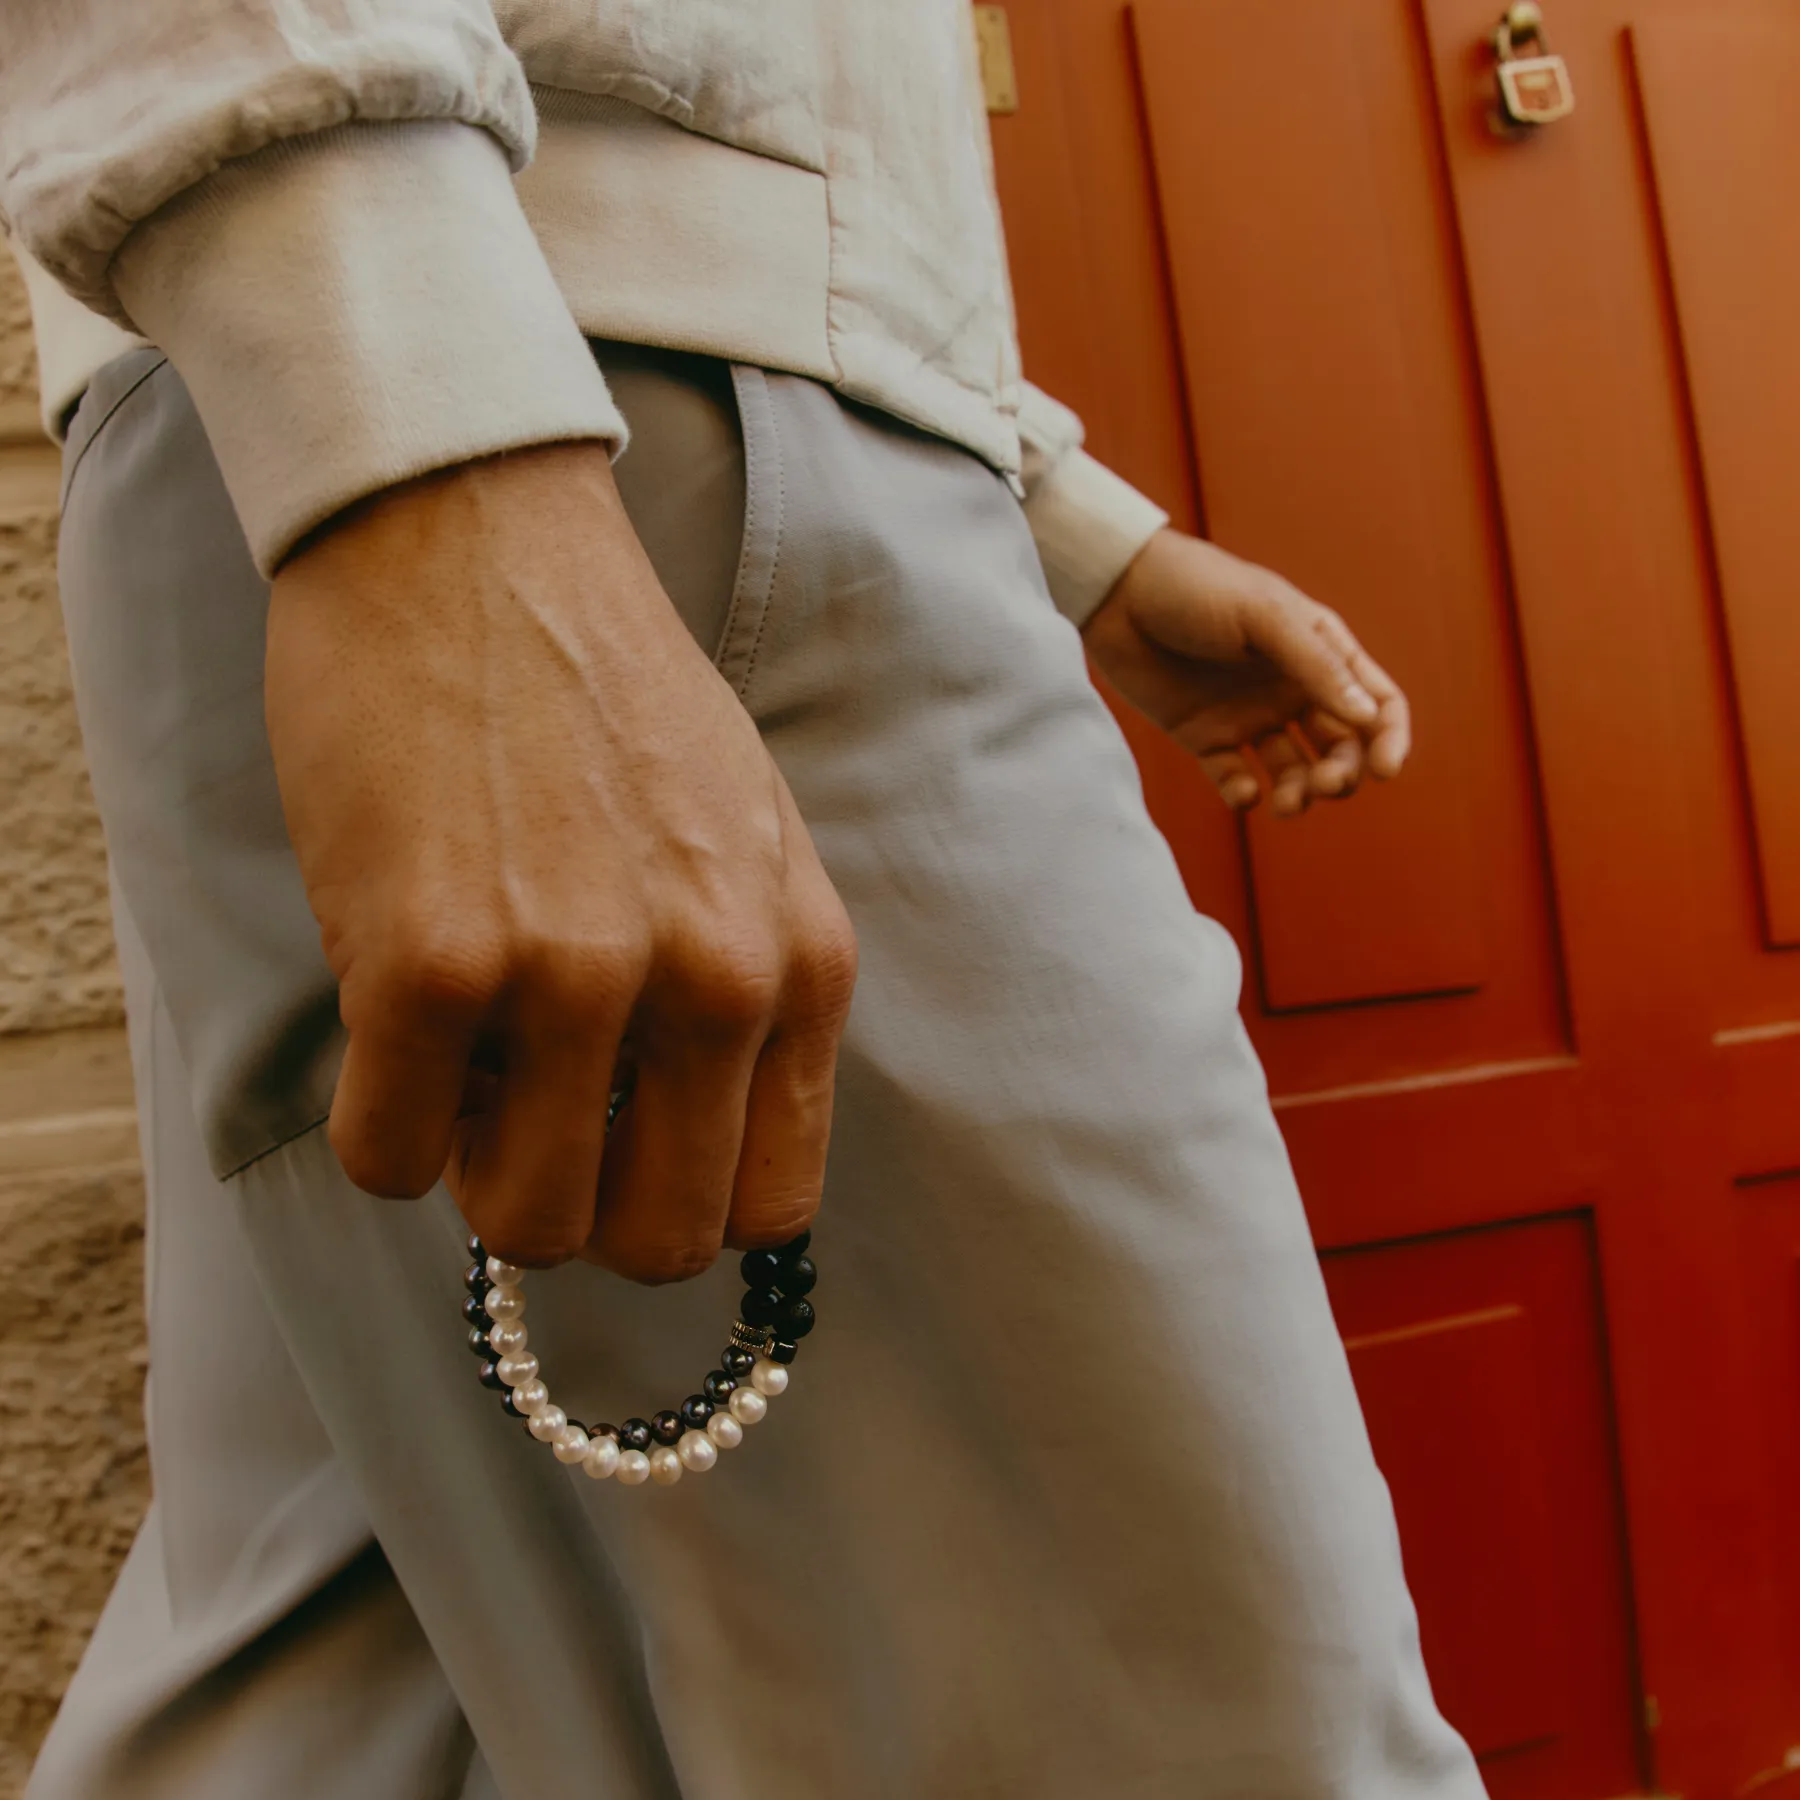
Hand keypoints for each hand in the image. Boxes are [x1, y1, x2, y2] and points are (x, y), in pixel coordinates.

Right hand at [265, 443, 857, 1278]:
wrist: (477, 539)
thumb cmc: (605, 696)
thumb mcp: (745, 843)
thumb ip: (745, 993)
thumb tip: (687, 1146)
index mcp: (800, 962)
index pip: (772, 1206)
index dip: (681, 1199)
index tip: (624, 1150)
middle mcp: (712, 981)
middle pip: (656, 1245)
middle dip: (580, 1209)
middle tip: (525, 1116)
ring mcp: (574, 977)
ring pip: (526, 1228)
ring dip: (476, 1172)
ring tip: (462, 1059)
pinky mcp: (430, 962)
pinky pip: (390, 1161)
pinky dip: (380, 1124)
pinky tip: (389, 1020)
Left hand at [1081, 528, 1410, 816]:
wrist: (1117, 592)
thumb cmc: (1197, 587)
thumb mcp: (1264, 615)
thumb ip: (1316, 665)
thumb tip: (1368, 718)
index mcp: (1320, 650)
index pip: (1377, 704)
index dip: (1389, 739)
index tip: (1385, 770)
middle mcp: (1291, 687)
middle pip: (1341, 747)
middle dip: (1341, 774)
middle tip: (1322, 784)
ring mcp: (1249, 715)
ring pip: (1294, 771)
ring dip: (1301, 793)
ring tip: (1288, 803)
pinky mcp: (1206, 737)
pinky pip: (1236, 779)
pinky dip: (1245, 795)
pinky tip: (1243, 791)